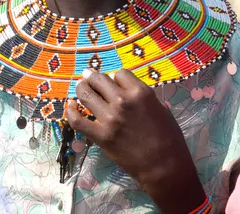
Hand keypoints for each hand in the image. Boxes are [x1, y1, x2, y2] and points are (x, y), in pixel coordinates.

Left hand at [65, 69, 205, 213]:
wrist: (163, 165)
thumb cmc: (168, 136)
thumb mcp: (160, 107)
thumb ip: (143, 96)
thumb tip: (129, 91)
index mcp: (140, 92)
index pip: (119, 73)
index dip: (115, 77)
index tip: (113, 81)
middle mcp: (123, 101)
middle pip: (99, 79)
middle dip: (93, 76)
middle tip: (88, 76)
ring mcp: (109, 118)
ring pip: (86, 94)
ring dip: (81, 88)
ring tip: (80, 87)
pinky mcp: (101, 136)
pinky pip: (78, 120)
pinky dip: (71, 111)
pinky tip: (71, 106)